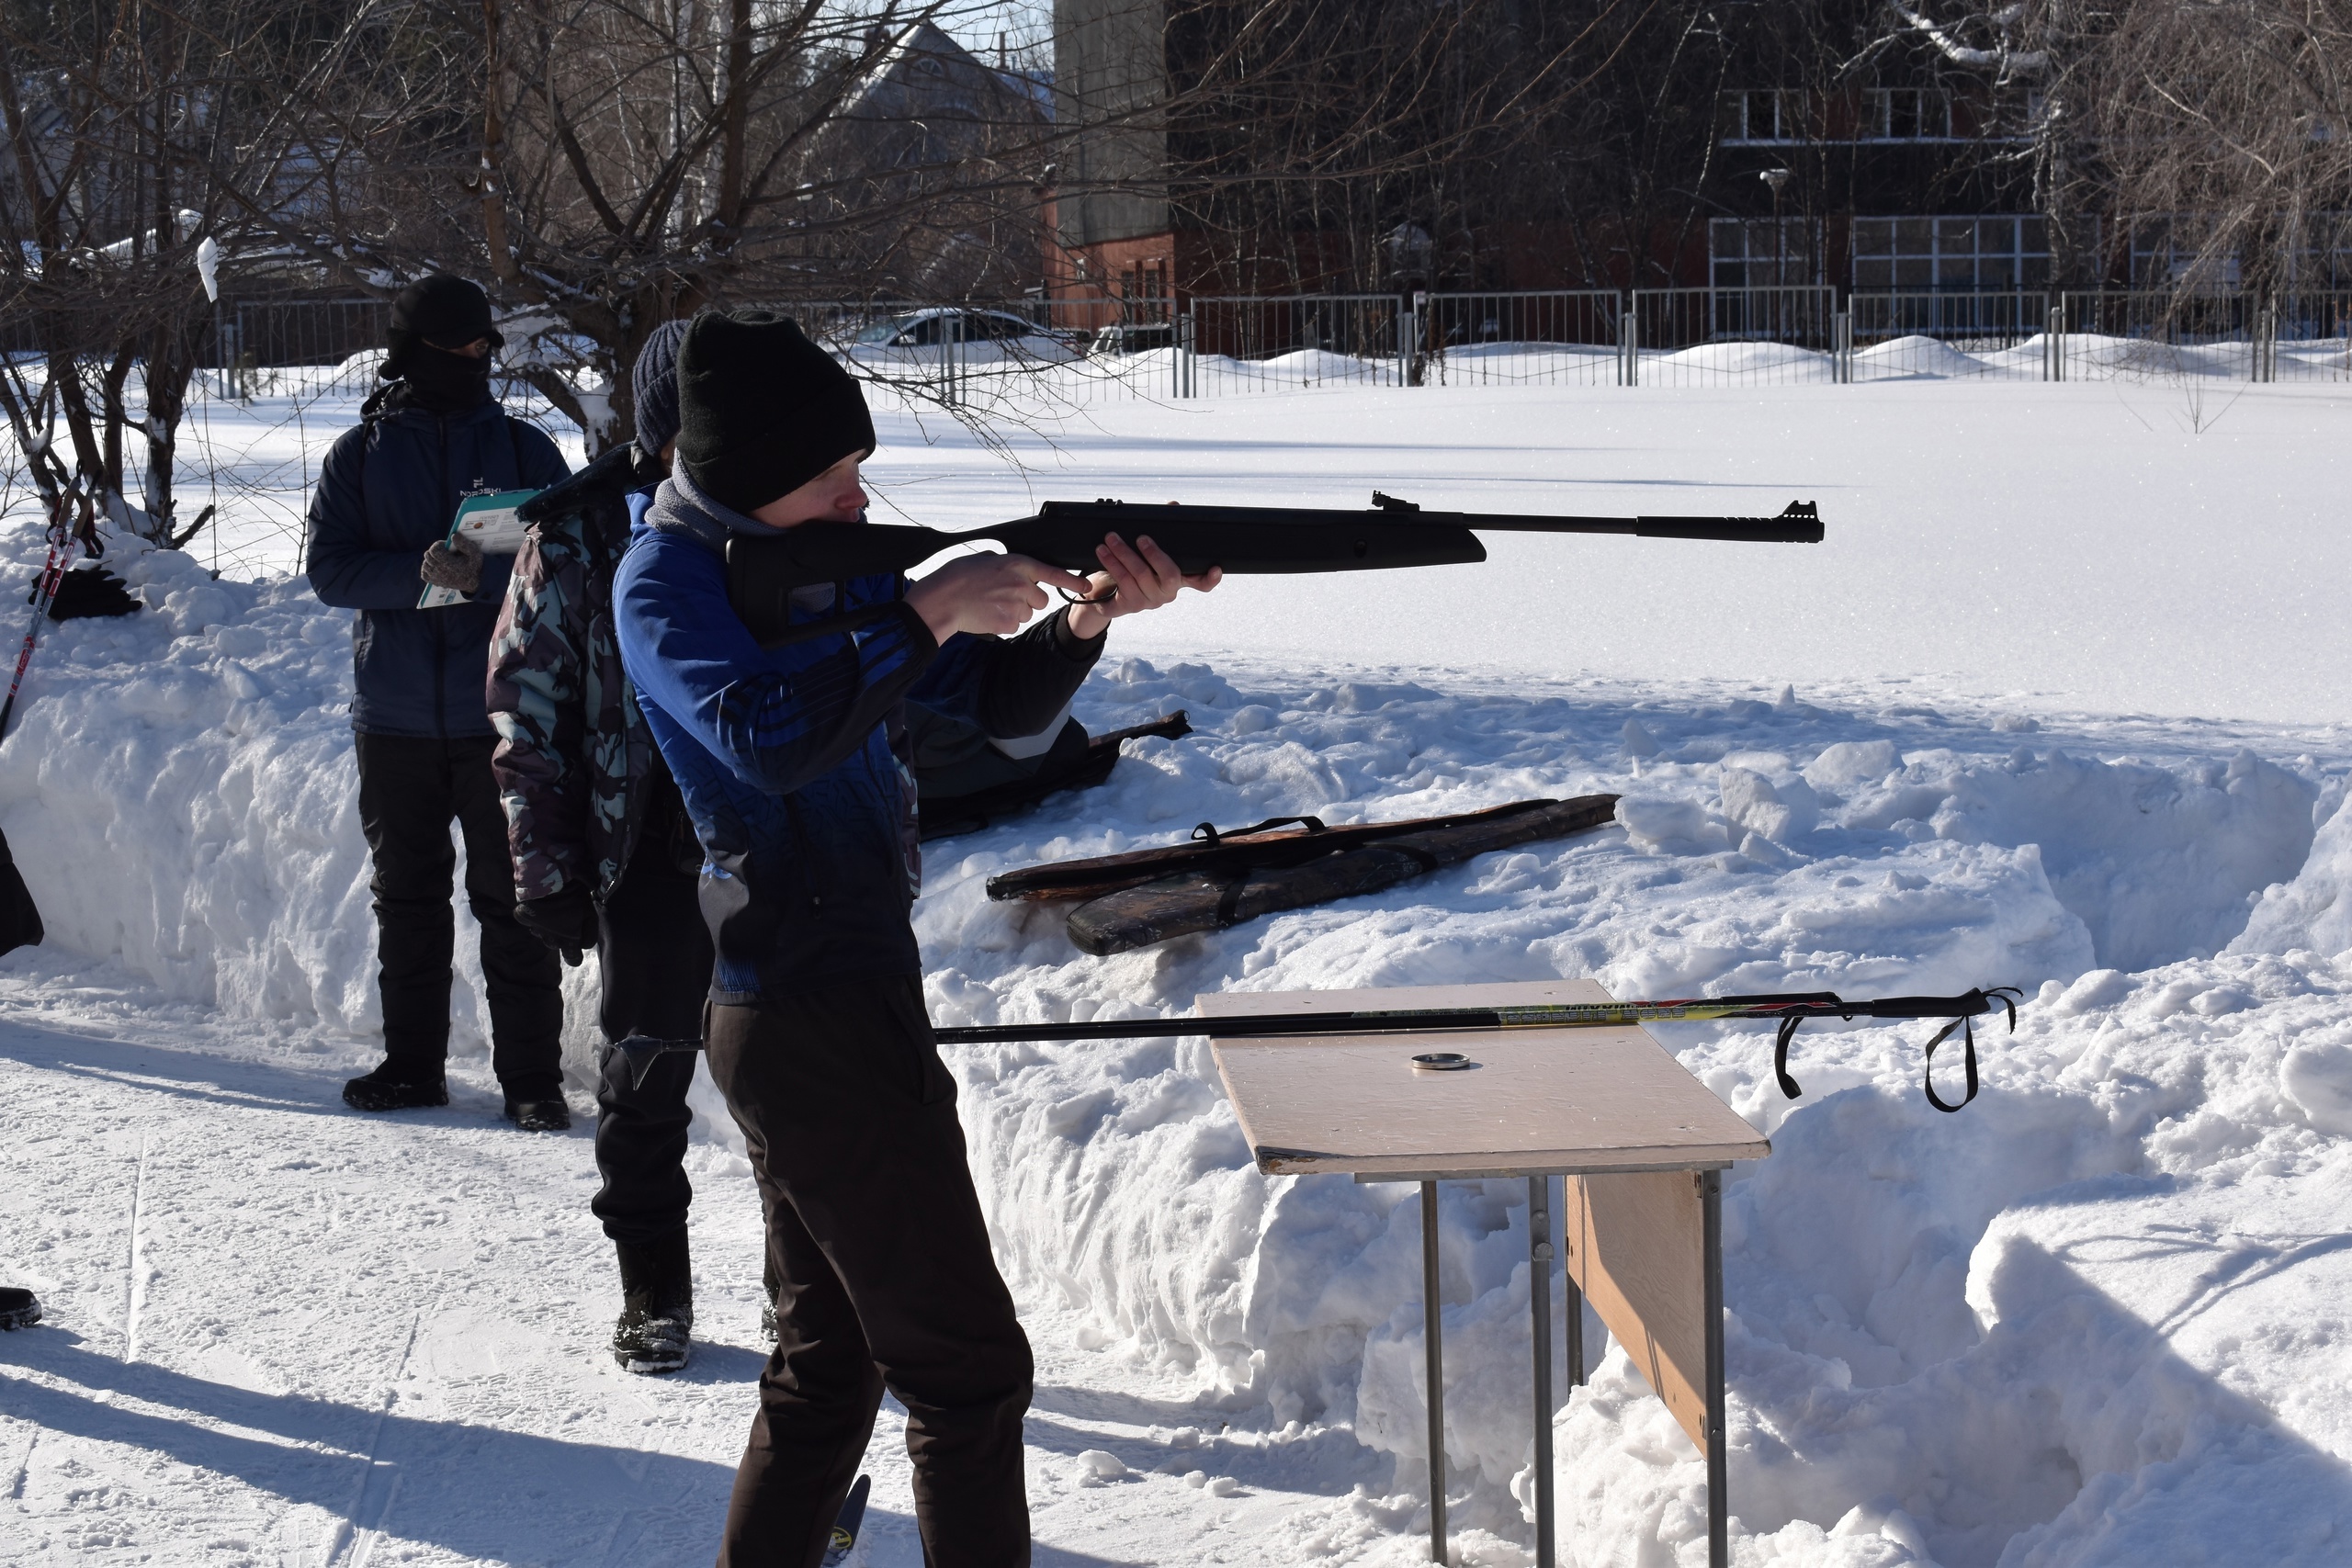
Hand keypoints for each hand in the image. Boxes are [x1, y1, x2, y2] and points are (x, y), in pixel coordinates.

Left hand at [421, 534, 483, 593]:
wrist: (475, 583)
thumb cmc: (474, 566)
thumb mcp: (475, 554)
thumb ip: (465, 544)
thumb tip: (453, 535)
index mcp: (448, 564)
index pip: (434, 549)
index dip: (439, 545)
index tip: (447, 546)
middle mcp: (439, 572)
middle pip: (428, 555)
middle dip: (436, 551)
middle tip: (446, 552)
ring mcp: (436, 578)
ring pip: (425, 564)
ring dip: (432, 560)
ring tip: (442, 560)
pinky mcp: (435, 583)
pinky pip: (424, 574)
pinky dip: (428, 570)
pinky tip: (436, 567)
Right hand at [514, 885, 598, 966]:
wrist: (549, 880)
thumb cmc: (574, 898)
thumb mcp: (591, 915)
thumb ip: (590, 934)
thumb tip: (584, 946)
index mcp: (568, 941)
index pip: (573, 960)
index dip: (576, 957)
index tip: (576, 950)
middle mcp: (550, 939)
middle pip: (558, 946)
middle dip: (563, 938)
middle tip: (567, 922)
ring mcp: (535, 929)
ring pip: (544, 935)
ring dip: (549, 928)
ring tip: (555, 913)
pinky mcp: (523, 918)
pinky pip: (531, 923)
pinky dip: (537, 918)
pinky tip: (542, 908)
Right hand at [904, 552, 1092, 642]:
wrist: (943, 600)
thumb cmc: (959, 577)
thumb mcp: (986, 559)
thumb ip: (1007, 565)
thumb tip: (1014, 573)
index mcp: (1018, 565)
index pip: (1053, 573)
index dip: (1073, 581)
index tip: (1088, 586)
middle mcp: (1022, 585)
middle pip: (1041, 599)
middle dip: (1028, 599)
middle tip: (1005, 595)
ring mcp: (1016, 605)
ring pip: (1027, 613)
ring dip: (1015, 611)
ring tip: (991, 603)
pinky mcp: (1009, 623)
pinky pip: (1014, 625)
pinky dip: (1003, 622)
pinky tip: (987, 614)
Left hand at [1064, 533, 1220, 640]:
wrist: (1106, 593)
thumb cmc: (1134, 566)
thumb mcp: (1148, 549)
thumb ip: (1164, 530)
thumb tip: (1173, 505)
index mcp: (1178, 578)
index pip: (1201, 583)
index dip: (1210, 578)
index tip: (1215, 568)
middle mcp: (1166, 592)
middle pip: (1168, 575)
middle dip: (1153, 554)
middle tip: (1140, 537)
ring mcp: (1149, 601)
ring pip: (1139, 577)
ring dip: (1123, 555)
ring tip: (1110, 539)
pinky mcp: (1129, 606)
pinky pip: (1121, 584)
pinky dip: (1111, 565)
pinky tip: (1102, 553)